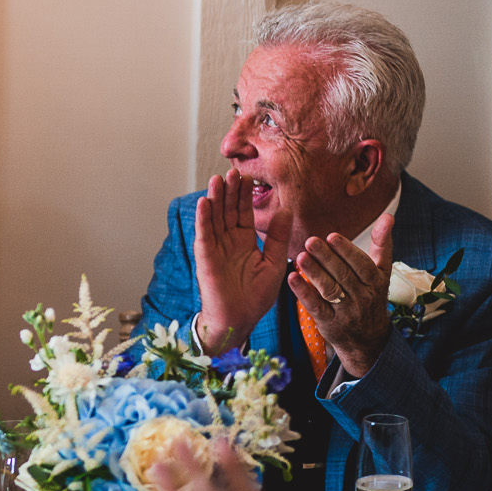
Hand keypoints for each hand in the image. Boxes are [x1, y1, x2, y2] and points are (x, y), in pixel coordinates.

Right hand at [194, 172, 289, 353]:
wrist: (239, 319)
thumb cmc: (256, 296)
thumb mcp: (275, 262)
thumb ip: (279, 237)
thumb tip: (287, 210)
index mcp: (245, 241)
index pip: (244, 213)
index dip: (245, 196)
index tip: (248, 177)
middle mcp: (228, 240)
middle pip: (227, 210)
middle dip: (230, 191)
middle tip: (233, 171)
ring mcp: (215, 246)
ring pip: (214, 217)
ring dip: (215, 198)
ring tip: (217, 179)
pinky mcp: (205, 255)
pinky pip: (204, 233)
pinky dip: (204, 218)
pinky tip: (205, 202)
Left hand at [292, 213, 394, 378]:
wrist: (368, 339)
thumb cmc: (371, 296)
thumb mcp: (382, 272)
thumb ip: (382, 244)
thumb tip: (388, 216)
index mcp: (376, 282)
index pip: (362, 265)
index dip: (347, 251)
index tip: (332, 236)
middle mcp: (362, 297)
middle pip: (343, 276)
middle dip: (326, 258)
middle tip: (310, 241)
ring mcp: (346, 311)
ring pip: (330, 290)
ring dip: (314, 273)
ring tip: (300, 257)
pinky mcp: (329, 322)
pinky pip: (315, 306)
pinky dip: (303, 292)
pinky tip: (291, 278)